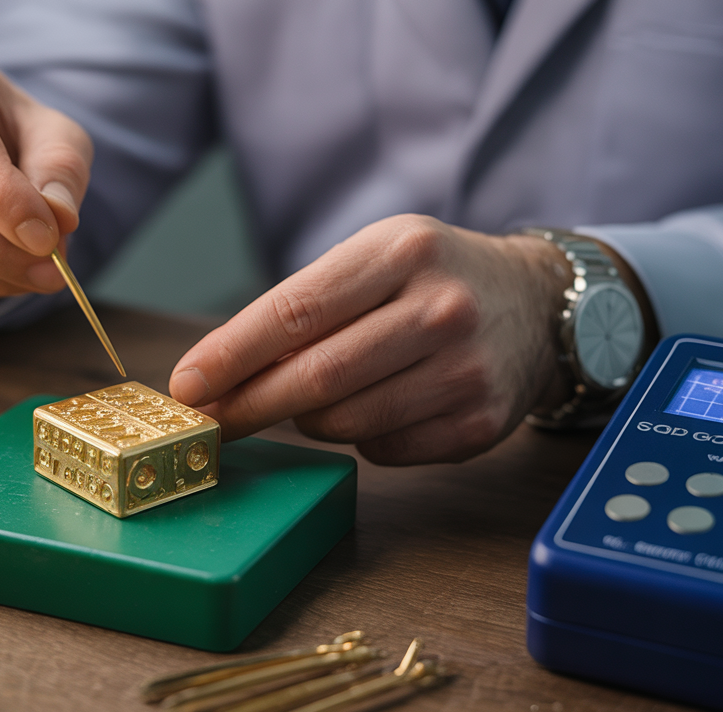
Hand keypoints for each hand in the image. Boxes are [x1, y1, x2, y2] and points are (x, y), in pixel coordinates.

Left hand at [168, 215, 572, 464]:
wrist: (535, 304)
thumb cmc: (431, 279)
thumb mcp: (374, 259)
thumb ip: (301, 307)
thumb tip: (213, 374)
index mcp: (402, 252)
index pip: (295, 311)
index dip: (231, 354)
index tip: (186, 385)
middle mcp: (441, 310)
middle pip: (315, 377)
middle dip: (248, 405)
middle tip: (211, 421)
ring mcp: (465, 371)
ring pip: (343, 422)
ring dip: (307, 419)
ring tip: (315, 396)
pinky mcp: (478, 423)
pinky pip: (382, 448)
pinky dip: (359, 435)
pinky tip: (376, 405)